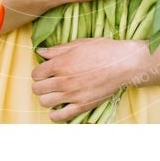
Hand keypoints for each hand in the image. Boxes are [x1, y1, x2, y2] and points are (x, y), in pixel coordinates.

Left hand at [31, 38, 146, 121]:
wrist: (124, 64)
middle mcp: (63, 80)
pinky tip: (59, 107)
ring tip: (54, 93)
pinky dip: (55, 114)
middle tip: (49, 82)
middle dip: (41, 85)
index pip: (36, 73)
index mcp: (61, 63)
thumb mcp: (78, 44)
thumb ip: (57, 49)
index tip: (45, 72)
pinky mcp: (82, 106)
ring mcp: (72, 95)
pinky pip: (60, 116)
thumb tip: (40, 52)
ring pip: (45, 102)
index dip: (39, 72)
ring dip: (47, 98)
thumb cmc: (103, 50)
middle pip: (37, 89)